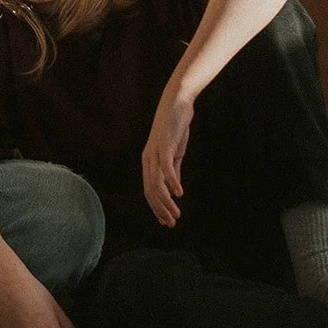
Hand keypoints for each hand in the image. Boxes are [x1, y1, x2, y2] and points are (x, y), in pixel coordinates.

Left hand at [142, 86, 193, 227]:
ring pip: (156, 183)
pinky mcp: (164, 145)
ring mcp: (154, 152)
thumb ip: (173, 171)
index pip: (149, 190)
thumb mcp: (174, 153)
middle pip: (150, 191)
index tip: (166, 221)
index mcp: (149, 162)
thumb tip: (174, 190)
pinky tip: (179, 193)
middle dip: (160, 209)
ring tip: (175, 213)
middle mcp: (148, 159)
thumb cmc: (175, 128)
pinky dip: (172, 182)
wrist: (177, 104)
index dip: (157, 207)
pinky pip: (165, 167)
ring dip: (166, 201)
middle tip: (171, 223)